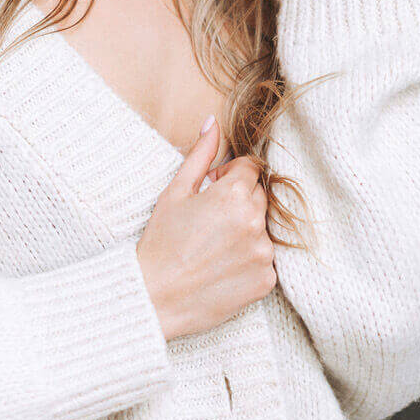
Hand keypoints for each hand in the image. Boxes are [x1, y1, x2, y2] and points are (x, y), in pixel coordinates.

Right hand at [136, 118, 275, 340]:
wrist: (153, 298)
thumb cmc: (160, 242)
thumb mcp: (176, 191)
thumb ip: (201, 154)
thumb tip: (213, 122)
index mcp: (233, 194)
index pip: (251, 168)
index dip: (229, 175)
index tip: (211, 190)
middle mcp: (254, 222)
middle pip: (259, 195)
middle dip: (239, 200)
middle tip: (208, 219)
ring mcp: (263, 254)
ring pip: (263, 226)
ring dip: (246, 228)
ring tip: (214, 245)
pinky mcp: (266, 280)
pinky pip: (265, 258)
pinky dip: (249, 258)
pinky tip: (222, 265)